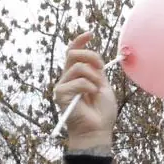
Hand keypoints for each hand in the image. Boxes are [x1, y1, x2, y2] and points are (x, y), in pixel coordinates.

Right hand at [53, 31, 117, 150]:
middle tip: (101, 69)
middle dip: (90, 56)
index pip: (73, 52)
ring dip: (93, 77)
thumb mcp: (103, 86)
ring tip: (97, 90)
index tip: (91, 33)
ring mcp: (63, 86)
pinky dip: (90, 86)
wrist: (98, 130)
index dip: (80, 41)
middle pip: (73, 54)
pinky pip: (78, 81)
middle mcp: (67, 79)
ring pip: (78, 67)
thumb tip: (96, 57)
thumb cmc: (101, 113)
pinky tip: (92, 96)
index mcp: (77, 76)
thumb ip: (97, 72)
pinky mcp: (61, 94)